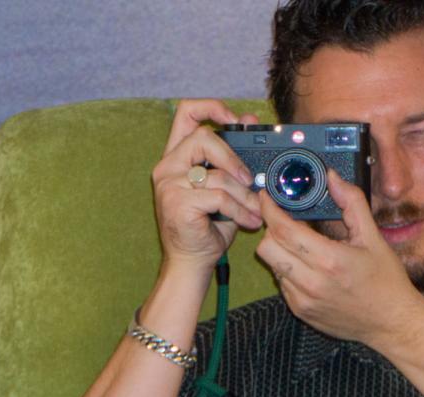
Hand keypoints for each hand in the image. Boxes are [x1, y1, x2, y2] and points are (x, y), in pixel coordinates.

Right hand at [151, 99, 262, 268]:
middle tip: (250, 180)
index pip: (187, 113)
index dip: (212, 107)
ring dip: (244, 195)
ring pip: (217, 175)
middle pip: (202, 137)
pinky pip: (218, 197)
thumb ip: (235, 155)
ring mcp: (169, 184)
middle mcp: (168, 166)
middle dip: (233, 158)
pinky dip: (240, 210)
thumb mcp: (227, 186)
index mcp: (178, 156)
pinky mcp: (176, 203)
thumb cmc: (209, 225)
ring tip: (255, 210)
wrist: (193, 261)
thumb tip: (249, 119)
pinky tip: (249, 221)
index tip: (236, 119)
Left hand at [255, 170, 423, 344]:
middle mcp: (312, 281)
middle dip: (272, 230)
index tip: (267, 197)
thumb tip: (333, 178)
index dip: (269, 209)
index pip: (283, 229)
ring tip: (302, 246)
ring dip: (281, 251)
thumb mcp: (373, 237)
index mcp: (330, 259)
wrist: (392, 323)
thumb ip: (352, 203)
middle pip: (266, 247)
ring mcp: (304, 299)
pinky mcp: (301, 311)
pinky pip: (282, 283)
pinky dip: (289, 270)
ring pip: (272, 265)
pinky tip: (309, 268)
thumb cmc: (386, 281)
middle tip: (287, 222)